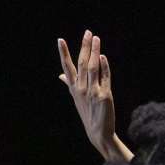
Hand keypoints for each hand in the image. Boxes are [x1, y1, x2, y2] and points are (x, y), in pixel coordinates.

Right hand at [57, 30, 125, 158]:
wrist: (97, 132)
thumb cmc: (87, 112)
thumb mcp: (76, 98)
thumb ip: (69, 84)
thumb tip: (60, 76)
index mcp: (74, 87)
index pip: (67, 67)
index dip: (63, 53)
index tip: (60, 40)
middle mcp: (81, 88)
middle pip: (81, 63)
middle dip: (84, 46)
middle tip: (87, 32)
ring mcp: (92, 91)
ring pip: (92, 67)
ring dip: (94, 52)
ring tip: (96, 38)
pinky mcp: (104, 95)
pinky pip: (105, 78)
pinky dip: (104, 67)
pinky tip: (103, 57)